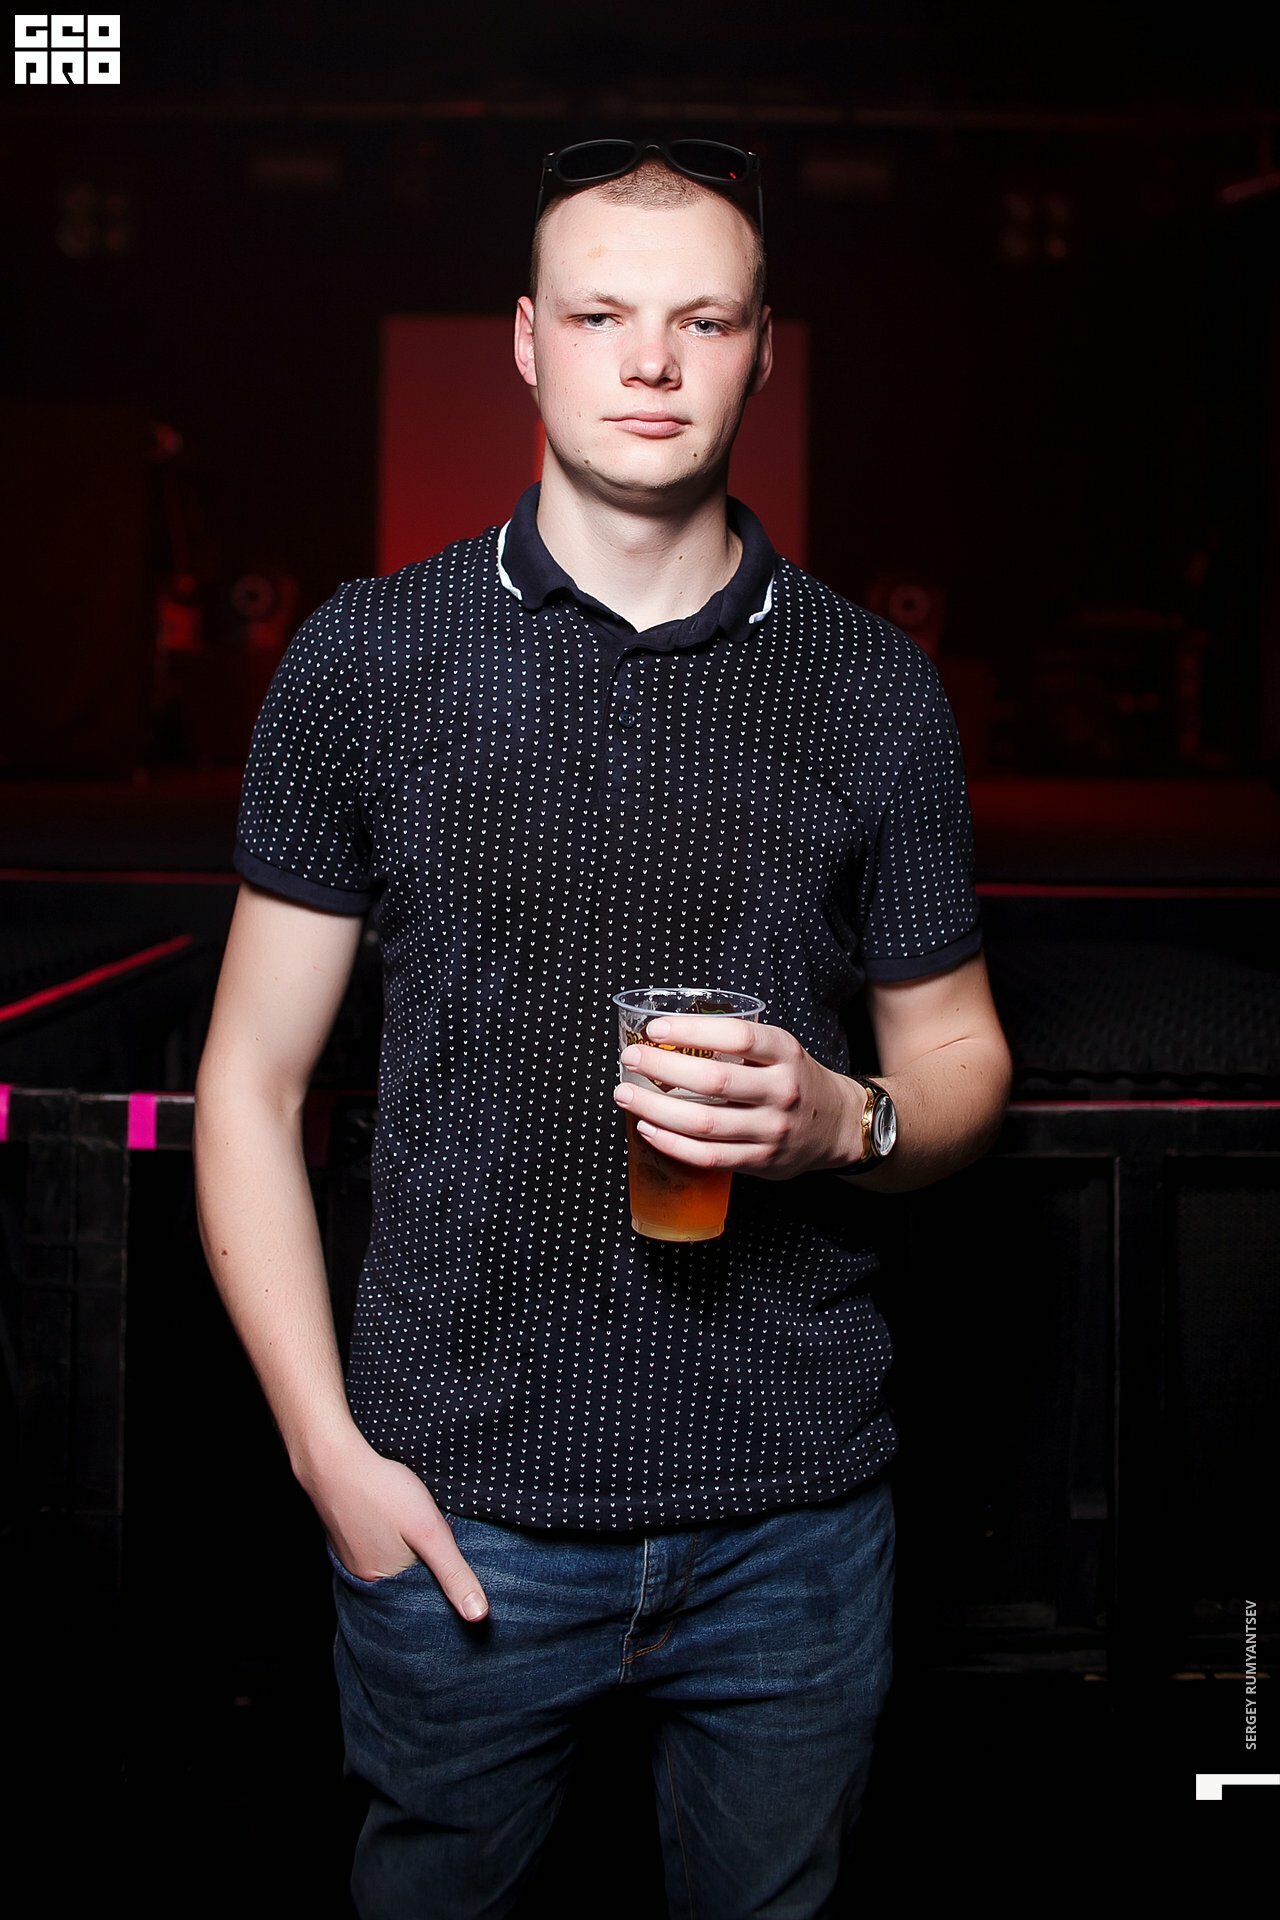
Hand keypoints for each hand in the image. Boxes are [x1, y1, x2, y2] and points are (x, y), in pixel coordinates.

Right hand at [299, 1428, 489, 1621]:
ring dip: (405, 1545)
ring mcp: (348, 1555)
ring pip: (390, 1557)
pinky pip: (373, 1543)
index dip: (442, 1573)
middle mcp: (361, 1576)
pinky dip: (387, 1533)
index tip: (452, 1552)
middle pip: (406, 1575)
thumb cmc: (382, 1491)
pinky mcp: (343, 1534)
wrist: (333, 1458)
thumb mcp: (429, 1531)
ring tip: (412, 1521)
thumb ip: (453, 1572)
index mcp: (382, 1584)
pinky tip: (391, 1514)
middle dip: (423, 1559)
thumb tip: (478, 1615)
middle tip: (432, 1529)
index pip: (423, 1593)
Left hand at [613, 1016, 859, 1181]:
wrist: (836, 1124)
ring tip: (626, 1094)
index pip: (736, 1035)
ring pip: (704, 1123)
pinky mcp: (761, 1161)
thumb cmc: (795, 1079)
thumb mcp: (779, 1049)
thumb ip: (737, 1043)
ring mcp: (772, 1129)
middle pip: (713, 1080)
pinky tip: (648, 1128)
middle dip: (662, 1067)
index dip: (691, 1029)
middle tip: (630, 1058)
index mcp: (785, 1053)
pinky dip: (672, 1144)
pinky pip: (708, 1156)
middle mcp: (781, 1090)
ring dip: (655, 1108)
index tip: (655, 1028)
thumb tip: (670, 1035)